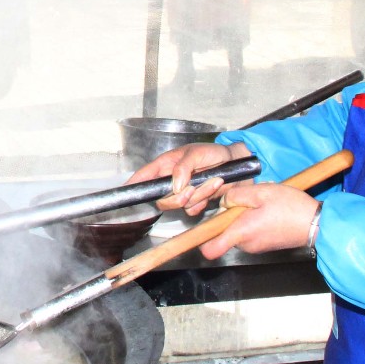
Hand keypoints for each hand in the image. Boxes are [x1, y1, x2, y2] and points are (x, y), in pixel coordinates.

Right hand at [129, 141, 252, 213]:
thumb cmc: (216, 153)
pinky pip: (192, 210)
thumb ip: (183, 167)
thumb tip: (175, 186)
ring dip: (198, 195)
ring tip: (212, 181)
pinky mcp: (195, 201)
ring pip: (179, 205)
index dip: (134, 184)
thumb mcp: (197, 153)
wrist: (238, 165)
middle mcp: (171, 180)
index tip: (126, 191)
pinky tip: (213, 188)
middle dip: (177, 198)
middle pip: (161, 199)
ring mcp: (183, 192)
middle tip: (192, 188)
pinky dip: (204, 202)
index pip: (144, 176)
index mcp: (166, 165)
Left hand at [197, 182, 318, 259]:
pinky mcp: (264, 244)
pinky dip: (252, 221)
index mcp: (241, 232)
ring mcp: (255, 246)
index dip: (199, 241)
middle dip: (228, 216)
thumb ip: (236, 195)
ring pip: (237, 231)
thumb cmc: (291, 208)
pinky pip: (249, 232)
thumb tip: (223, 201)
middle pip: (223, 232)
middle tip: (245, 201)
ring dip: (242, 217)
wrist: (317, 224)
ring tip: (260, 204)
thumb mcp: (261, 192)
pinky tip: (267, 211)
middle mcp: (246, 244)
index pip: (210, 249)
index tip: (196, 230)